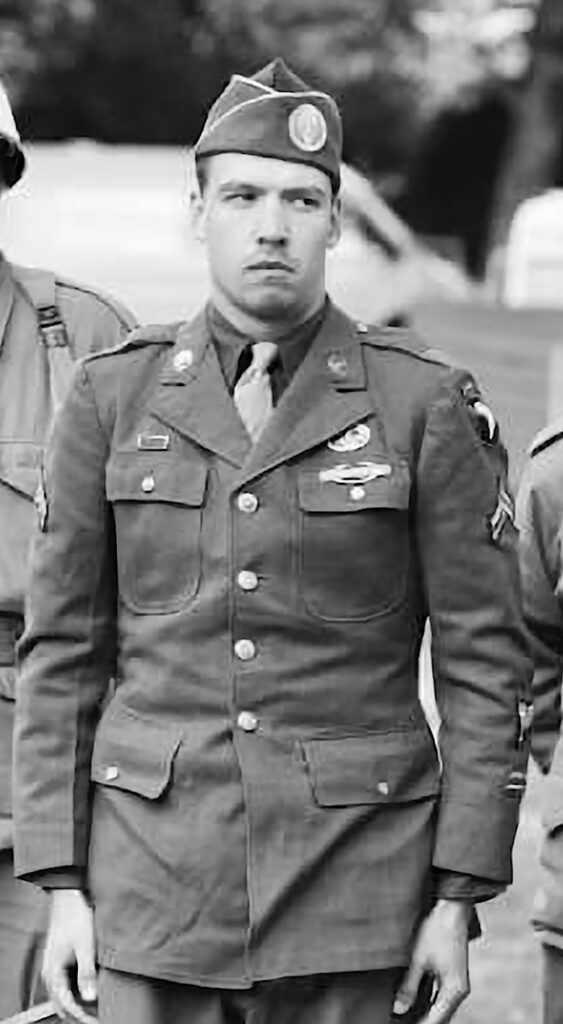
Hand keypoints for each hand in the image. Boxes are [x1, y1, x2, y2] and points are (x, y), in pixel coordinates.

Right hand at [42, 889, 97, 1023]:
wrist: (68, 896)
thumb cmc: (76, 917)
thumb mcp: (85, 946)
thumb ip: (87, 973)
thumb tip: (91, 997)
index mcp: (53, 973)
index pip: (67, 1005)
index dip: (83, 1017)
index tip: (98, 1021)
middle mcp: (50, 973)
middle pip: (62, 1004)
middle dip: (79, 1013)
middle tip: (98, 1017)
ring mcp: (53, 966)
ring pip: (63, 994)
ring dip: (77, 1002)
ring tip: (97, 1006)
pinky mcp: (59, 960)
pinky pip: (65, 983)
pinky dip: (75, 991)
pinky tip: (90, 987)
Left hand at [393, 900, 470, 1023]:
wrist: (452, 909)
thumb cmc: (437, 930)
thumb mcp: (418, 960)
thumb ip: (409, 987)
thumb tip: (399, 1009)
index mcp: (453, 991)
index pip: (435, 1021)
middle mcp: (460, 991)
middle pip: (441, 1017)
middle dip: (423, 1021)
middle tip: (403, 1021)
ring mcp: (459, 984)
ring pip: (442, 1009)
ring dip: (427, 1014)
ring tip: (408, 1016)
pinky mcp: (455, 976)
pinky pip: (443, 998)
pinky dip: (431, 1003)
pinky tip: (418, 1003)